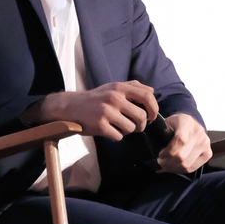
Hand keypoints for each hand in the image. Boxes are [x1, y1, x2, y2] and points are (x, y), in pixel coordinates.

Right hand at [28, 81, 157, 140]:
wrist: (71, 107)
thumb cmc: (95, 98)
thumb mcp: (112, 87)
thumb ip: (132, 87)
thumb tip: (152, 91)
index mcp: (119, 87)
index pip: (147, 96)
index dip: (154, 108)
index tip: (151, 116)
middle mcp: (114, 98)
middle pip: (141, 116)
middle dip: (141, 125)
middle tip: (137, 127)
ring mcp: (106, 112)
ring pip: (131, 128)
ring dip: (127, 131)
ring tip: (119, 127)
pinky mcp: (100, 125)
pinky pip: (118, 136)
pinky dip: (116, 136)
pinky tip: (109, 130)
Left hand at [157, 112, 210, 173]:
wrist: (191, 124)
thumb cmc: (176, 124)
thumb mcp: (167, 122)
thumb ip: (160, 132)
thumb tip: (152, 145)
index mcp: (187, 122)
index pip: (180, 140)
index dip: (168, 151)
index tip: (160, 154)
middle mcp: (199, 132)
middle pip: (182, 155)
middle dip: (168, 162)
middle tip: (161, 161)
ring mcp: (205, 143)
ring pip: (186, 164)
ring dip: (173, 168)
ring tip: (166, 165)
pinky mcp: (208, 153)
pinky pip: (192, 168)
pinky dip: (181, 170)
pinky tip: (175, 166)